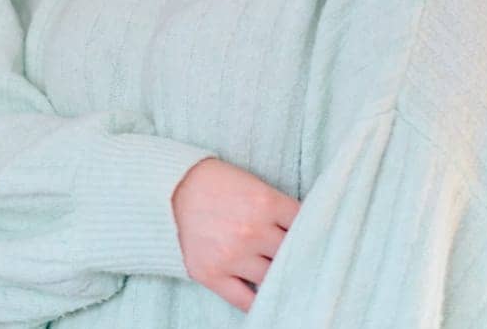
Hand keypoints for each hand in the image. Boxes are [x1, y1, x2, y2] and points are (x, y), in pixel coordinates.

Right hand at [171, 158, 298, 311]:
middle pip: (292, 254)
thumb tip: (305, 232)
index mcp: (267, 202)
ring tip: (282, 276)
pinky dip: (259, 302)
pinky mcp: (212, 274)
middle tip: (304, 261)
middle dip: (297, 256)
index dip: (313, 233)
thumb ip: (279, 208)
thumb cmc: (216, 184)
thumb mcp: (254, 185)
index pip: (306, 225)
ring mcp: (232, 255)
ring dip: (279, 277)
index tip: (316, 240)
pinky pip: (246, 300)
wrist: (171, 189)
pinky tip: (266, 298)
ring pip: (273, 278)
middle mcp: (253, 230)